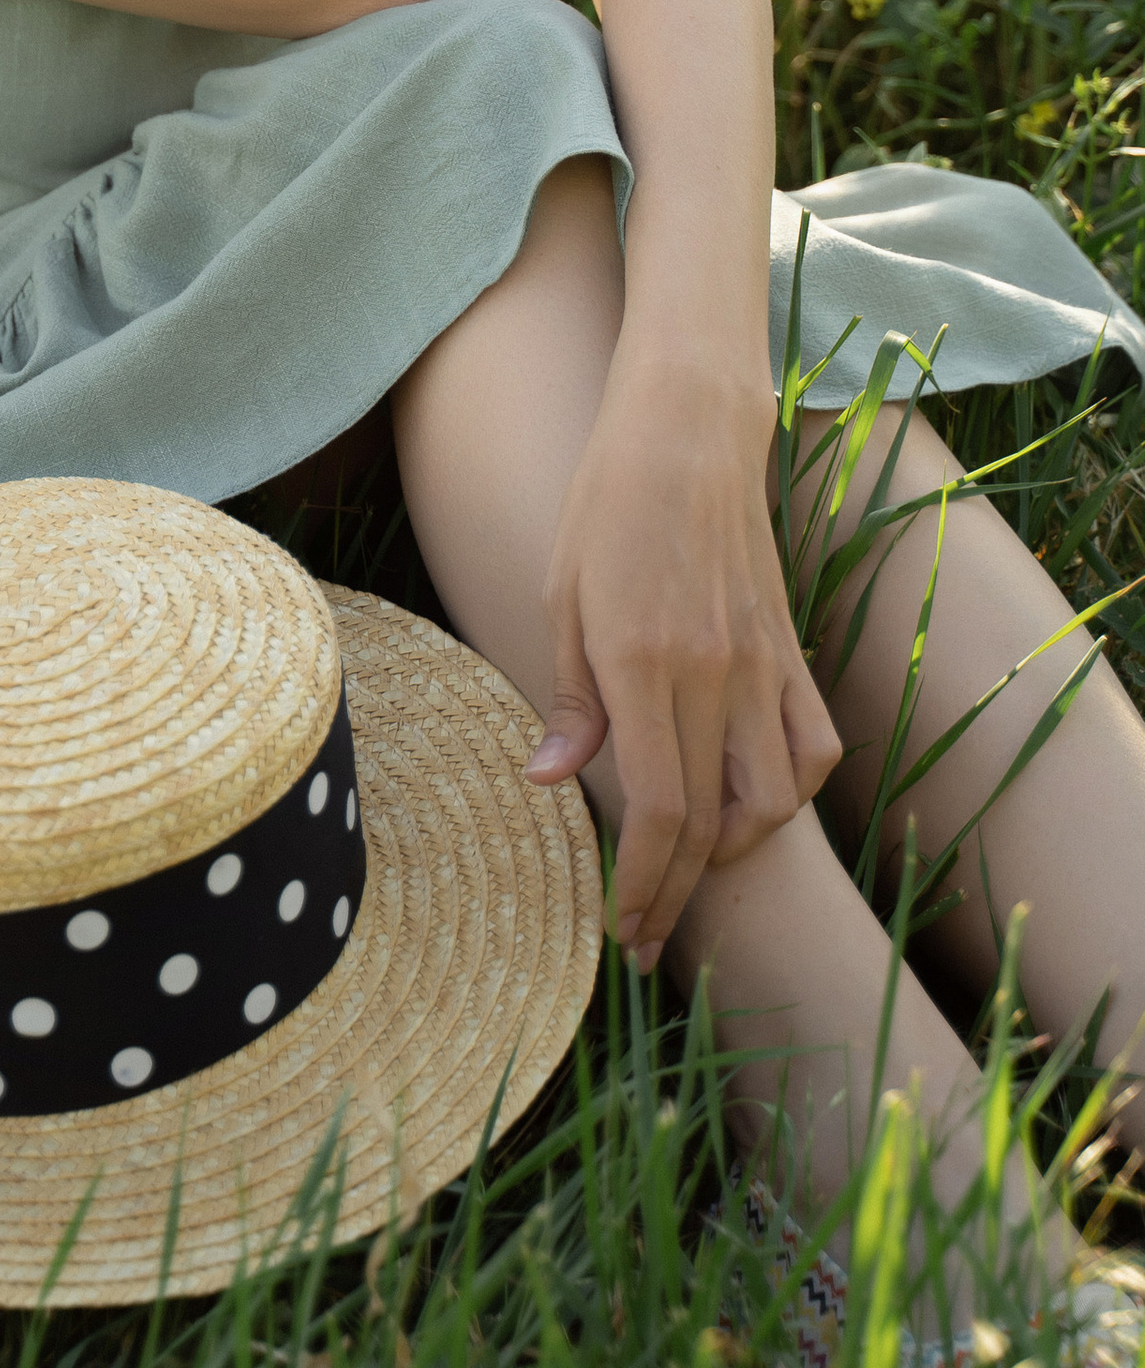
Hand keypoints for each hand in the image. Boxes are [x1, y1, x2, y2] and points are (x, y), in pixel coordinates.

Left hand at [529, 356, 841, 964]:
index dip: (645, 883)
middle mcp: (713, 674)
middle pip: (714, 821)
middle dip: (678, 892)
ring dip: (737, 851)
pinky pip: (815, 747)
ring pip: (776, 798)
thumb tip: (552, 783)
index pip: (661, 809)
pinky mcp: (791, 650)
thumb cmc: (604, 506)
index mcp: (644, 663)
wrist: (687, 433)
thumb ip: (571, 698)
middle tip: (648, 934)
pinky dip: (794, 791)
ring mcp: (762, 664)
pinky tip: (756, 801)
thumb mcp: (561, 596)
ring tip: (692, 869)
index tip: (625, 927)